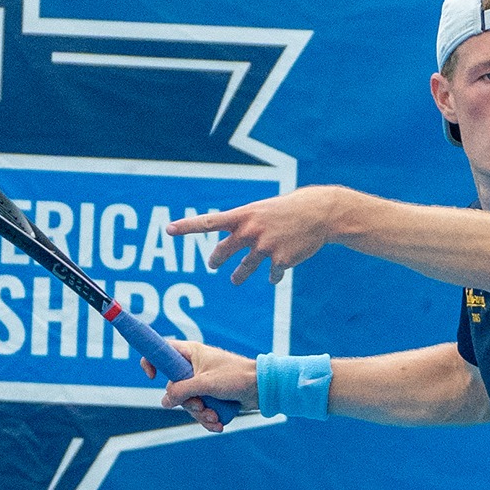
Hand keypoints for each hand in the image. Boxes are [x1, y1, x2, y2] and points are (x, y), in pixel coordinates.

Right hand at [142, 340, 257, 433]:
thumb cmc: (236, 376)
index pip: (161, 352)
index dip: (152, 361)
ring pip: (188, 403)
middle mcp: (193, 368)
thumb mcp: (205, 383)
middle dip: (188, 403)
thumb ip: (181, 391)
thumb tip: (165, 402)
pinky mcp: (212, 397)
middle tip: (200, 404)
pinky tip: (219, 424)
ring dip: (200, 414)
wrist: (263, 388)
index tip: (152, 377)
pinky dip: (209, 419)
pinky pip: (201, 411)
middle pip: (174, 388)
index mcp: (190, 353)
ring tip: (215, 416)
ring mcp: (202, 383)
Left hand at [168, 185, 346, 284]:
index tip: (169, 229)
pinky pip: (272, 274)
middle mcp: (251, 231)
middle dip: (216, 259)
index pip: (209, 222)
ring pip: (245, 268)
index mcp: (244, 216)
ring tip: (235, 280)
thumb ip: (246, 224)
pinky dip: (273, 276)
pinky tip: (275, 277)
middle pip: (223, 250)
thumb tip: (231, 242)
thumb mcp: (264, 210)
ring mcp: (265, 247)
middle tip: (212, 264)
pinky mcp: (281, 260)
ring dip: (239, 275)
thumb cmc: (291, 209)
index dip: (187, 226)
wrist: (320, 214)